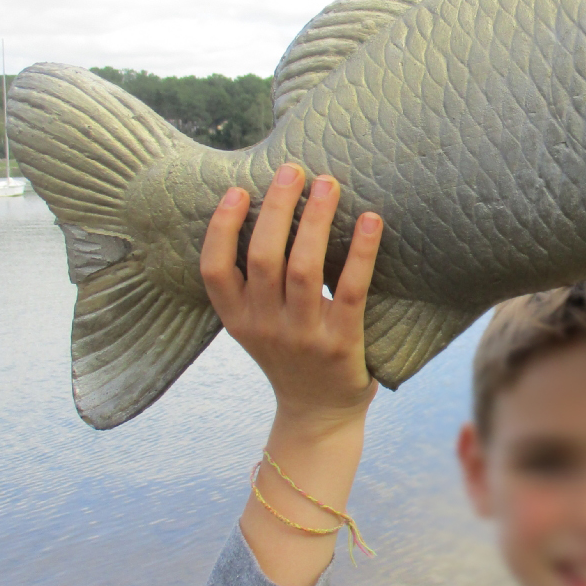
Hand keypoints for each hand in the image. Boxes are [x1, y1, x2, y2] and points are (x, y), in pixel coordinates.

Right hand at [200, 164, 383, 431]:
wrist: (319, 415)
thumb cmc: (291, 356)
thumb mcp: (258, 325)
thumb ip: (256, 284)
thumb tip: (271, 209)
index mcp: (238, 320)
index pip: (214, 270)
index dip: (222, 228)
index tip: (238, 191)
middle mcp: (264, 327)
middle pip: (262, 258)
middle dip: (277, 209)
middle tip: (293, 170)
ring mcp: (302, 336)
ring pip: (302, 269)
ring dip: (315, 221)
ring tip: (328, 184)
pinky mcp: (341, 343)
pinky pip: (350, 290)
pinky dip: (360, 252)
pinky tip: (371, 221)